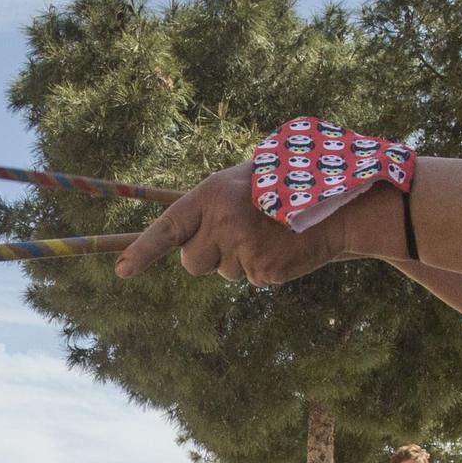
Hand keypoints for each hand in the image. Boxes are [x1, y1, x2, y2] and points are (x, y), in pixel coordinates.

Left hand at [114, 163, 389, 286]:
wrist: (340, 205)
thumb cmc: (285, 189)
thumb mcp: (242, 184)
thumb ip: (207, 208)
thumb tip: (174, 239)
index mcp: (211, 195)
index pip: (167, 228)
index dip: (141, 251)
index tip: (121, 271)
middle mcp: (222, 221)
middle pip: (190, 263)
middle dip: (207, 256)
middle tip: (238, 235)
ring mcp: (243, 247)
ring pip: (220, 273)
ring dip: (239, 261)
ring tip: (268, 235)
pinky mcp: (263, 269)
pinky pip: (249, 278)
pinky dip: (263, 268)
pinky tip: (282, 247)